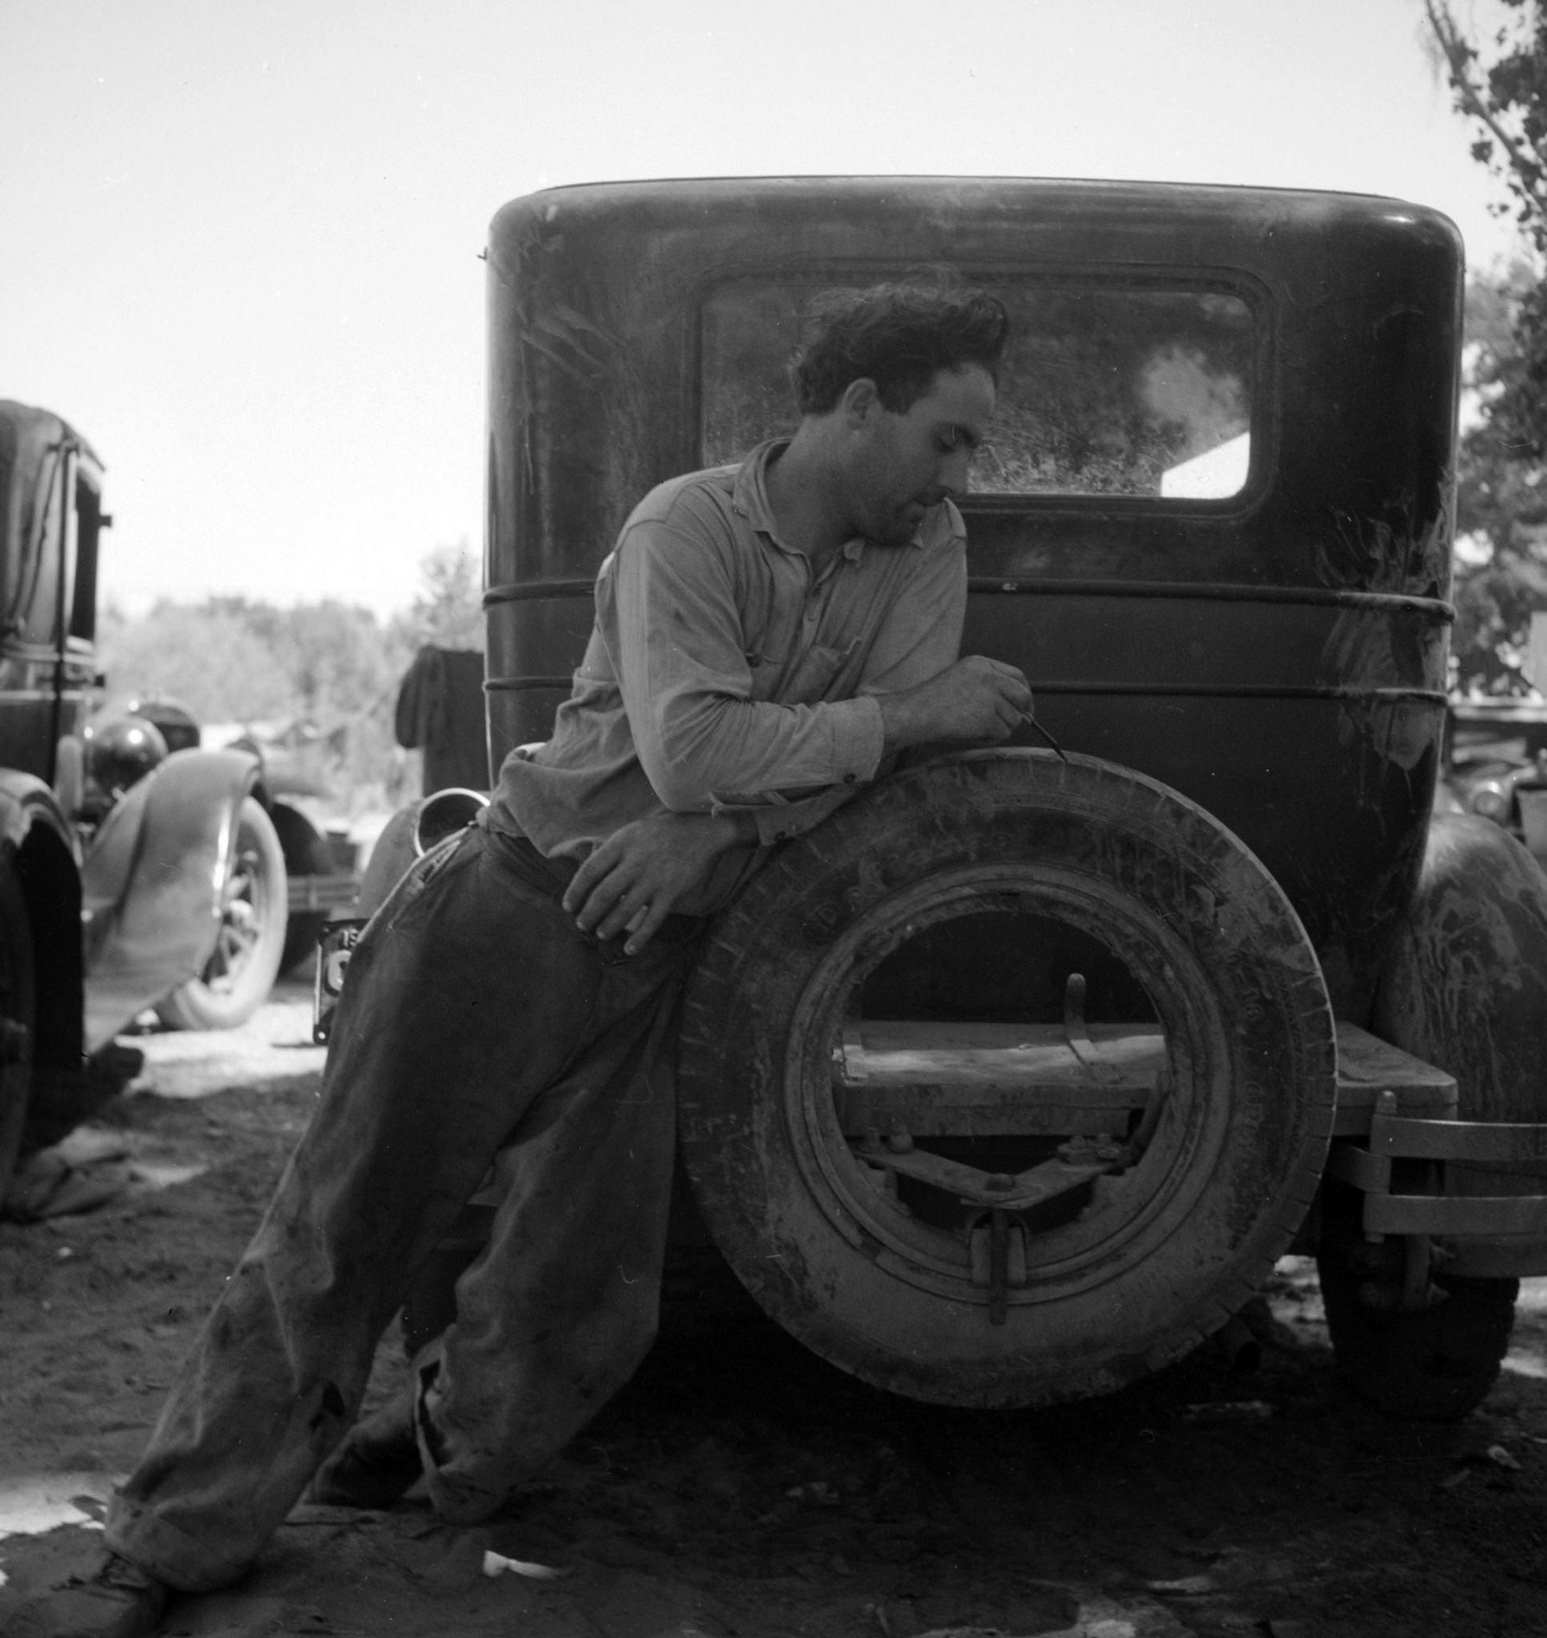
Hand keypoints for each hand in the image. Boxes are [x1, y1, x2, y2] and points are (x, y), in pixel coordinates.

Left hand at [562, 811, 742, 951]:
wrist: (699, 831)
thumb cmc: (658, 833)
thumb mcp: (630, 832)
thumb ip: (608, 851)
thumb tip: (584, 874)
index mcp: (621, 844)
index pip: (589, 871)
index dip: (575, 891)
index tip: (568, 906)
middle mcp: (636, 861)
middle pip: (603, 894)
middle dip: (589, 914)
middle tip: (582, 925)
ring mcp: (654, 878)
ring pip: (625, 910)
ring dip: (609, 926)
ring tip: (601, 933)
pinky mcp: (671, 892)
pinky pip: (652, 920)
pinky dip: (640, 938)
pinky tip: (630, 949)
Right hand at [878, 656, 1032, 750]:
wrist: (916, 713)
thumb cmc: (932, 701)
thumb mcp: (961, 679)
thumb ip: (987, 685)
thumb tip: (1018, 706)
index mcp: (982, 664)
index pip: (1017, 675)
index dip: (1024, 692)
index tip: (1026, 705)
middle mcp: (989, 677)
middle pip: (1022, 696)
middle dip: (1023, 712)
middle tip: (1019, 723)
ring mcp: (990, 697)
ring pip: (1013, 719)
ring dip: (999, 727)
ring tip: (974, 727)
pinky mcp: (988, 717)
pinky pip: (1002, 733)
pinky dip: (990, 738)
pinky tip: (972, 733)